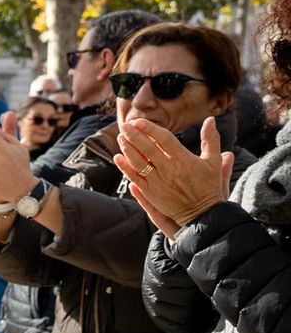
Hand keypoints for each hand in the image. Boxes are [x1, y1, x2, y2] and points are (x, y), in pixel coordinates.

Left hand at [114, 116, 232, 238]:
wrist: (202, 213)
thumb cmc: (208, 185)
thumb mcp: (213, 161)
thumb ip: (211, 140)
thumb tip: (210, 119)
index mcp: (184, 159)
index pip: (163, 139)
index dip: (150, 129)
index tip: (139, 121)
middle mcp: (169, 169)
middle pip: (147, 148)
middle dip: (134, 135)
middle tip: (124, 125)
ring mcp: (158, 181)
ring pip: (138, 162)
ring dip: (128, 148)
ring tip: (121, 137)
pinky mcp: (151, 193)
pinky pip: (135, 177)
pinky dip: (125, 167)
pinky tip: (117, 157)